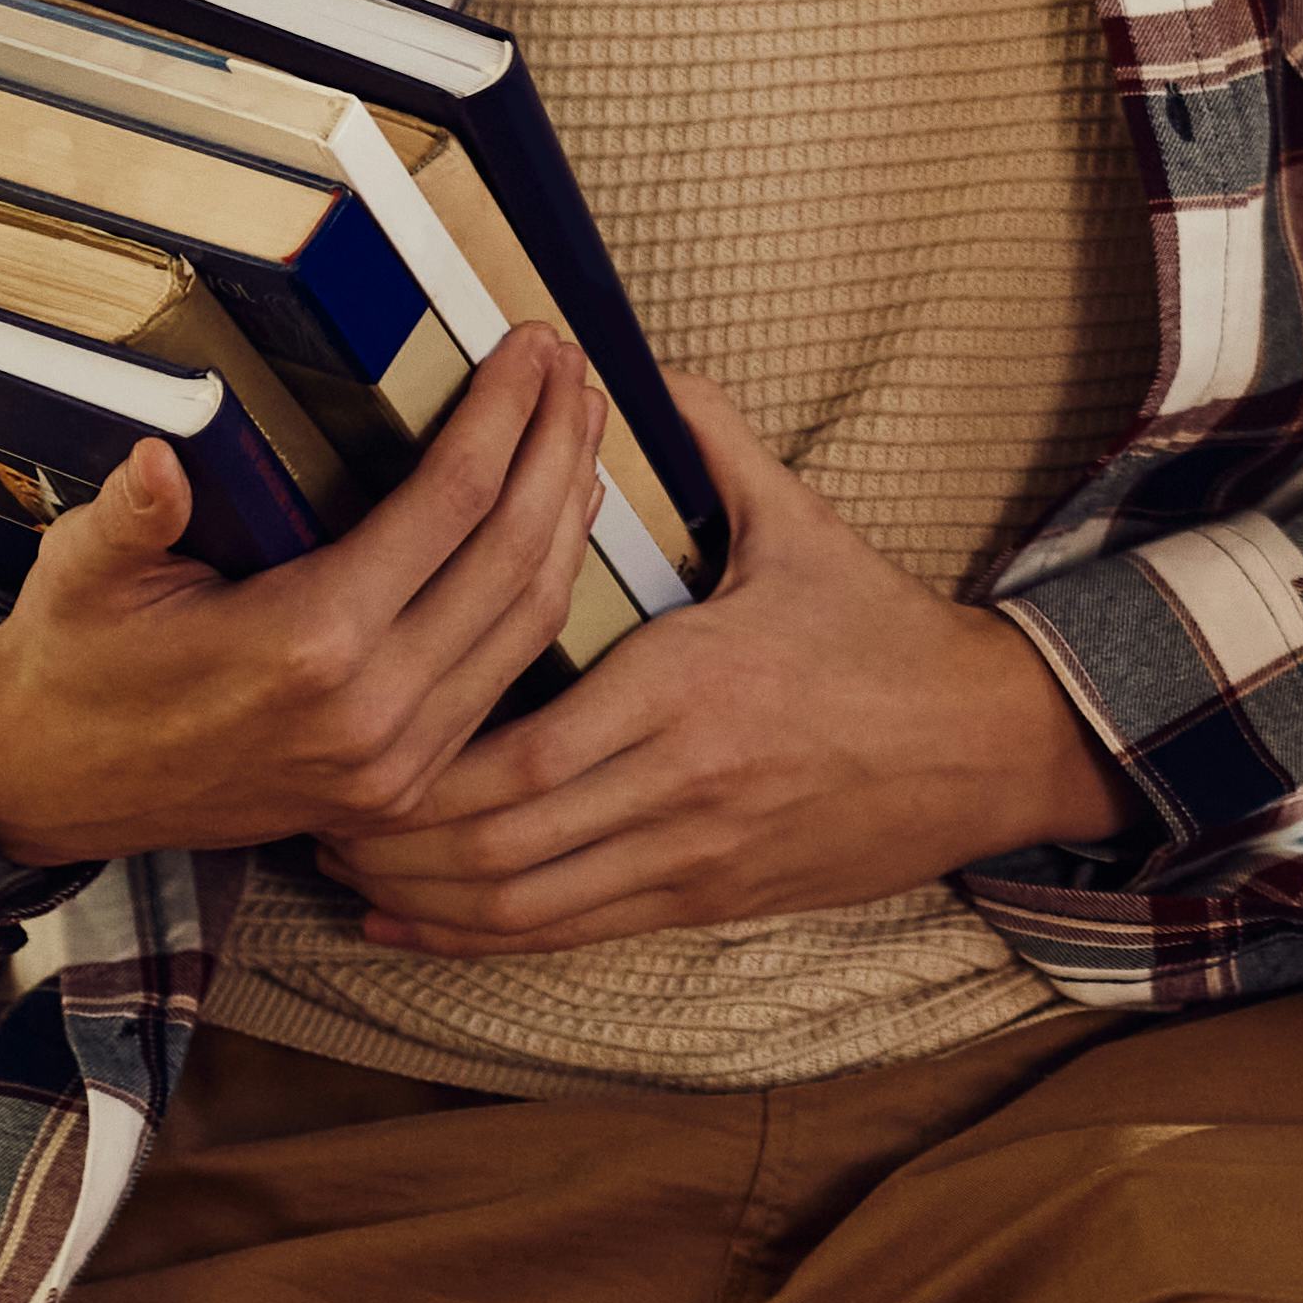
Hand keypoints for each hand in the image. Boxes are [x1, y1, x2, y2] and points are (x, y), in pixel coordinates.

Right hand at [0, 331, 616, 870]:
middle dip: (557, 449)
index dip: (503, 414)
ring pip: (530, 624)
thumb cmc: (70, 663)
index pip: (451, 503)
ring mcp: (396, 764)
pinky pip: (503, 682)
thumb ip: (130, 514)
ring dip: (567, 519)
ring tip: (578, 429)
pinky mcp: (401, 790)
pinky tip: (550, 534)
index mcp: (307, 645)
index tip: (530, 346)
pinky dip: (542, 598)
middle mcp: (372, 711)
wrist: (48, 788)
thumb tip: (161, 455)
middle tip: (573, 370)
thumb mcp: (82, 574)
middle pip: (515, 557)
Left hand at [314, 384, 1130, 954]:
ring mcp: (693, 854)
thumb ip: (710, 442)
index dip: (422, 769)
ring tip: (346, 867)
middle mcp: (682, 785)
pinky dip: (476, 939)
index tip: (355, 739)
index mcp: (689, 686)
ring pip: (524, 906)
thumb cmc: (884, 632)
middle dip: (394, 843)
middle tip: (317, 811)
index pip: (526, 751)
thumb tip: (637, 362)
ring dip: (420, 899)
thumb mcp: (798, 524)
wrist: (985, 745)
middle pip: (501, 845)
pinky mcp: (707, 900)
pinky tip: (410, 924)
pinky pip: (570, 935)